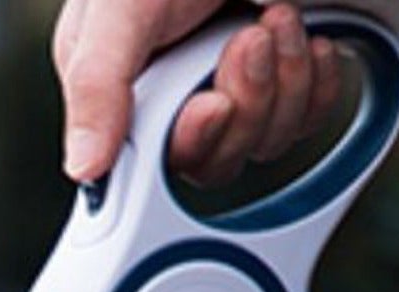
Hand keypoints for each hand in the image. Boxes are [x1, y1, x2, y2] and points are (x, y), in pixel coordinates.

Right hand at [54, 1, 348, 189]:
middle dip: (244, 102)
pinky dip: (315, 80)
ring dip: (283, 81)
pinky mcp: (285, 76)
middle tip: (250, 34)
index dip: (190, 142)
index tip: (209, 104)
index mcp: (125, 82)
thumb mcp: (120, 3)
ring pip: (264, 141)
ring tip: (278, 13)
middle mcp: (177, 90)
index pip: (152, 164)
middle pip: (215, 159)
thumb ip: (98, 83)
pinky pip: (307, 118)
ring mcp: (234, 82)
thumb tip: (83, 169)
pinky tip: (310, 35)